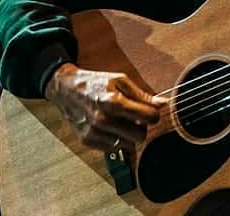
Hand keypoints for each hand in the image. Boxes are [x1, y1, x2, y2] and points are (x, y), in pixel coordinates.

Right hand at [44, 63, 167, 152]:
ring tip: (122, 121)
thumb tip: (162, 104)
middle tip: (137, 118)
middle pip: (140, 136)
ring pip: (127, 144)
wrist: (66, 89)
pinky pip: (113, 148)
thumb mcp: (121, 81)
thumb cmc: (95, 83)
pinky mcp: (87, 140)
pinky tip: (111, 127)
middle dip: (142, 127)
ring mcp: (94, 132)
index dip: (154, 115)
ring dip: (129, 135)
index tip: (153, 112)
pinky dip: (116, 139)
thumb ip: (142, 95)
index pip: (147, 117)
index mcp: (113, 101)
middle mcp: (102, 119)